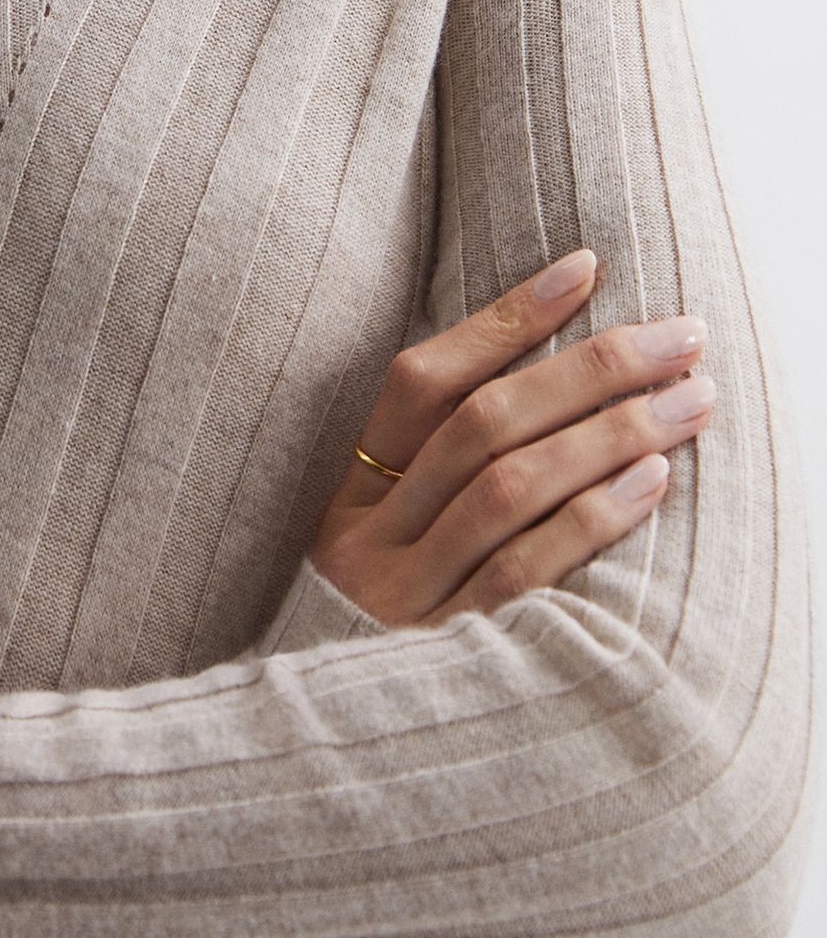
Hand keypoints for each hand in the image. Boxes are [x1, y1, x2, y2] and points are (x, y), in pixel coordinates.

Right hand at [310, 252, 714, 628]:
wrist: (352, 768)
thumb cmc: (392, 622)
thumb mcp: (387, 536)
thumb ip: (439, 463)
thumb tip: (550, 349)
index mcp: (343, 493)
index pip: (422, 380)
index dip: (505, 318)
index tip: (588, 267)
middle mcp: (365, 539)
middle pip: (482, 425)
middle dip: (589, 368)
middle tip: (680, 334)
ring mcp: (405, 601)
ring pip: (512, 487)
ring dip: (611, 431)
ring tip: (692, 397)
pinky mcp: (455, 655)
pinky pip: (531, 571)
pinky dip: (595, 515)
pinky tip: (654, 477)